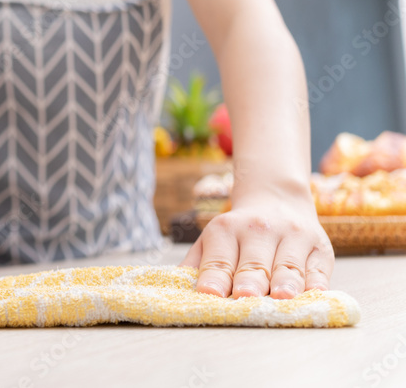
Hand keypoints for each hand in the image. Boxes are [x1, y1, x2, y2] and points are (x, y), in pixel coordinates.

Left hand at [181, 196, 333, 298]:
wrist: (277, 200)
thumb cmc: (238, 232)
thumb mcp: (213, 238)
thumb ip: (197, 263)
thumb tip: (177, 288)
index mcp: (226, 229)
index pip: (219, 260)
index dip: (215, 278)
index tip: (211, 294)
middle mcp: (259, 229)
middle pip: (253, 264)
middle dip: (248, 281)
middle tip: (244, 296)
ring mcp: (292, 237)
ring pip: (288, 266)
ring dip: (284, 283)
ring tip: (280, 297)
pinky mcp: (321, 248)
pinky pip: (319, 269)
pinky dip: (316, 282)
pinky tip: (313, 293)